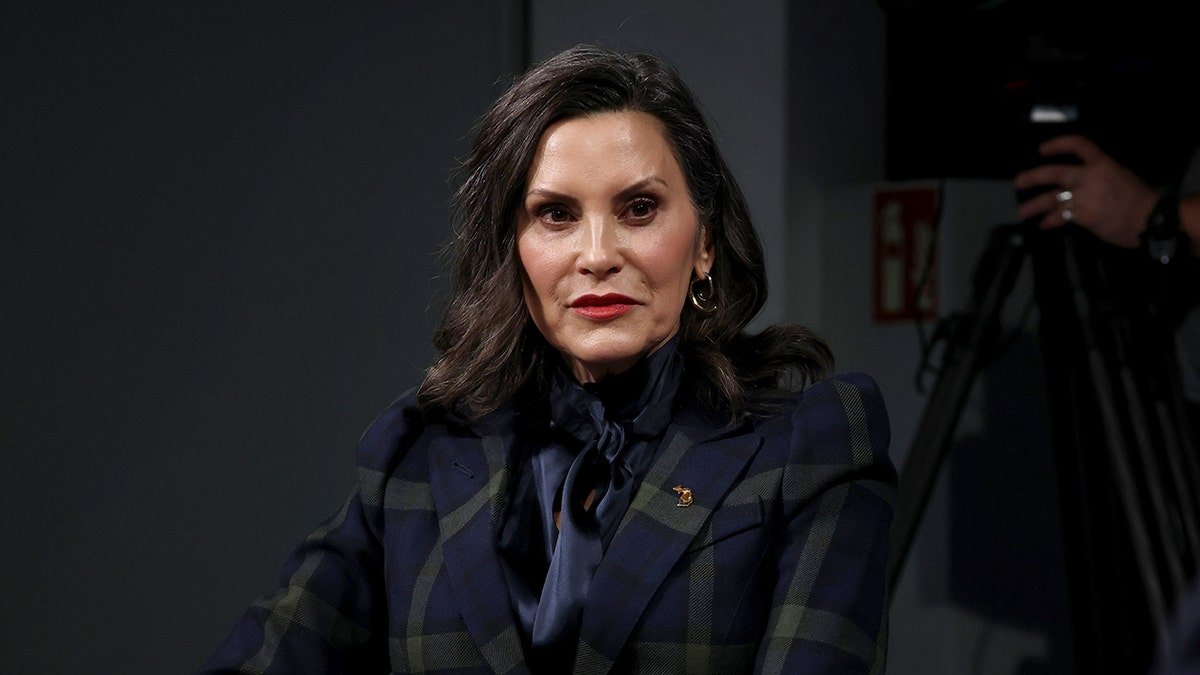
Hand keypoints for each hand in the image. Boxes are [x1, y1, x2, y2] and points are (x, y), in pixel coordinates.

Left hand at [1014, 135, 1158, 247]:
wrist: (1150, 219)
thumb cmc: (1139, 199)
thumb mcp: (1120, 176)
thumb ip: (1099, 177)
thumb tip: (1080, 185)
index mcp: (1103, 164)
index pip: (1079, 145)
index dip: (1058, 144)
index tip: (1042, 149)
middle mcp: (1090, 177)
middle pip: (1054, 173)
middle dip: (1032, 177)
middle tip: (1019, 182)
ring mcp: (1085, 196)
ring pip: (1051, 199)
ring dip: (1034, 206)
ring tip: (1023, 212)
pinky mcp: (1083, 216)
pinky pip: (1060, 216)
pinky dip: (1050, 221)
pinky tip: (1044, 225)